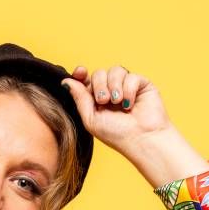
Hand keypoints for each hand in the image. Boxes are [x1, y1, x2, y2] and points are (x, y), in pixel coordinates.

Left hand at [59, 64, 173, 156]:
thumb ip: (79, 98)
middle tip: (104, 101)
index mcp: (96, 99)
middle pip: (99, 73)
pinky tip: (130, 104)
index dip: (81, 74)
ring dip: (113, 86)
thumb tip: (66, 81)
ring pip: (115, 70)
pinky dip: (128, 89)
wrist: (141, 139)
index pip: (86, 80)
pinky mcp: (142, 84)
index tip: (80, 72)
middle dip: (99, 85)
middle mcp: (111, 91)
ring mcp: (126, 87)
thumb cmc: (116, 134)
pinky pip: (131, 76)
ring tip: (117, 102)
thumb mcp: (90, 118)